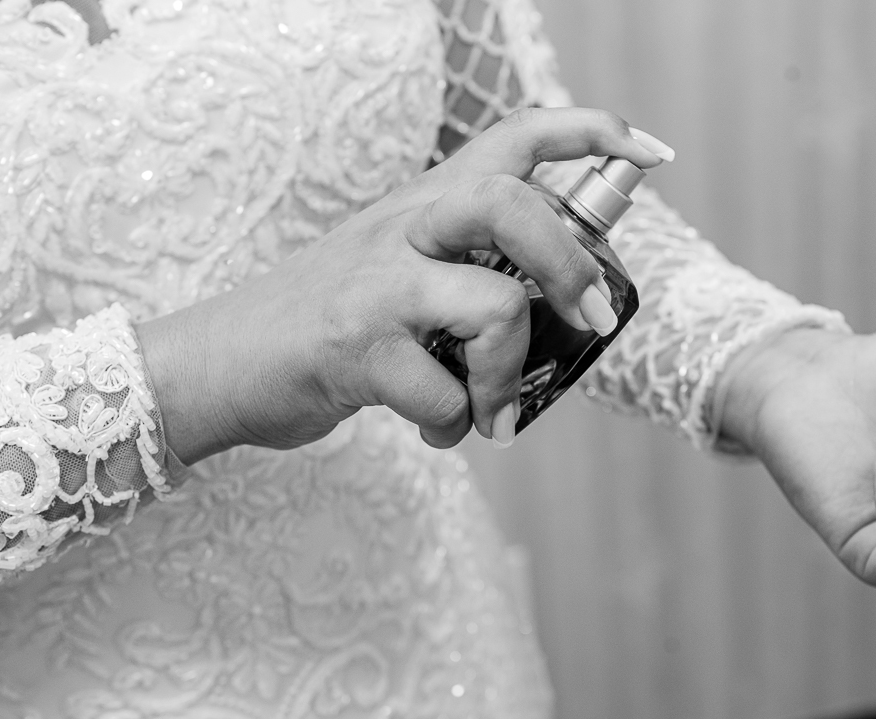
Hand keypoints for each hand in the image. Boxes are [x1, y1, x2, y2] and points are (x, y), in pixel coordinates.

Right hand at [138, 108, 669, 462]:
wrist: (224, 362)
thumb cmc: (331, 319)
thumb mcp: (397, 266)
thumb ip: (468, 268)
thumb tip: (559, 303)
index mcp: (424, 202)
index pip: (516, 137)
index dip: (590, 133)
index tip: (650, 153)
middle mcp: (403, 228)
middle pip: (512, 205)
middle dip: (570, 265)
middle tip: (590, 320)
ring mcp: (378, 288)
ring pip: (495, 307)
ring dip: (508, 374)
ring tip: (492, 406)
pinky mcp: (357, 352)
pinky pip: (445, 396)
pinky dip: (456, 425)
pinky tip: (438, 428)